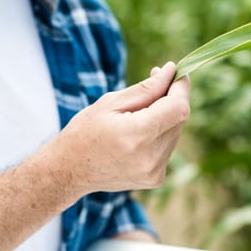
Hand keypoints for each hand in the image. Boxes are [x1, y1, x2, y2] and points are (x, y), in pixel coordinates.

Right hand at [46, 61, 190, 195]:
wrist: (70, 170)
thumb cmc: (85, 131)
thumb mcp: (110, 103)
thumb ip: (146, 89)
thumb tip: (172, 71)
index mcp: (137, 135)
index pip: (178, 107)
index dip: (180, 88)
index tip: (176, 73)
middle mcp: (150, 157)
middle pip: (179, 119)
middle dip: (170, 99)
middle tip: (153, 85)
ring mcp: (154, 171)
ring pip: (175, 132)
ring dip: (164, 118)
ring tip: (137, 115)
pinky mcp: (155, 178)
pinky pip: (168, 147)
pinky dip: (159, 135)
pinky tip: (137, 136)